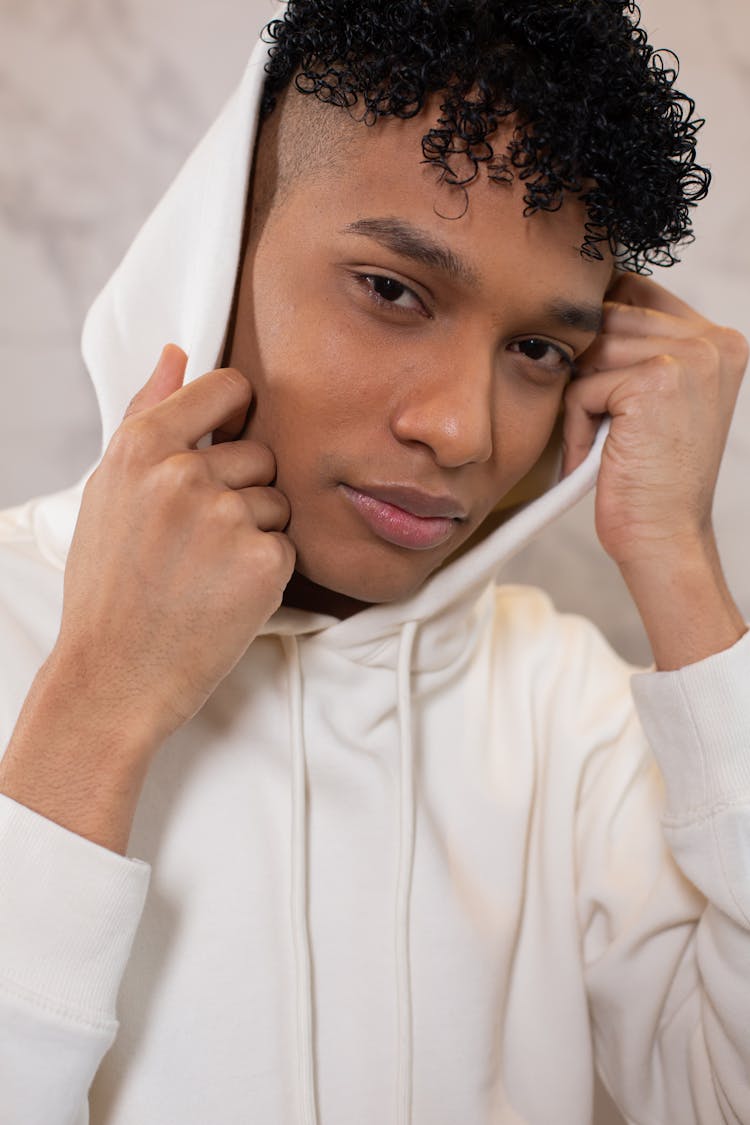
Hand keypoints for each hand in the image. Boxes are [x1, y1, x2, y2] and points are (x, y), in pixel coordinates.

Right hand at [56, 344, 295, 747]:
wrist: (114, 676)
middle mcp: (185, 474)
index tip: (229, 438)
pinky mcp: (263, 562)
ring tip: (207, 569)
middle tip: (198, 538)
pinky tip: (224, 595)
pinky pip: (288, 545)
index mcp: (142, 447)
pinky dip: (266, 571)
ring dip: (257, 531)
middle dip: (242, 489)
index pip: (228, 389)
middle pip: (261, 452)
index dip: (236, 414)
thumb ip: (147, 413)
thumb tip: (177, 352)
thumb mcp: (108, 490)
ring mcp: (227, 518)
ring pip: (278, 500)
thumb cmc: (109, 586)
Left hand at [562, 273, 747, 568]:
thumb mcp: (658, 399)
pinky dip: (575, 425)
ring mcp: (688, 358)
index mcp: (718, 341)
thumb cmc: (651, 476)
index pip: (637, 290)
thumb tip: (583, 303)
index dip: (599, 326)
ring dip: (581, 398)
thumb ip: (638, 346)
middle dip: (587, 367)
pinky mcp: (654, 382)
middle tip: (601, 420)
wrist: (664, 536)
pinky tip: (597, 455)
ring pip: (592, 350)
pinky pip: (581, 387)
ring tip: (600, 440)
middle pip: (609, 316)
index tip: (592, 372)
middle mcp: (712, 342)